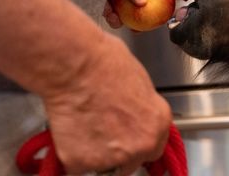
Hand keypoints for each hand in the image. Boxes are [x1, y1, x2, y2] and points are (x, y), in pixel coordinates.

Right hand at [41, 34, 172, 174]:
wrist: (76, 66)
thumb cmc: (105, 63)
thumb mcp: (139, 82)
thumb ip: (141, 109)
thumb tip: (133, 112)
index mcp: (158, 123)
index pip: (154, 147)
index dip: (138, 142)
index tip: (129, 138)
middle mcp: (141, 144)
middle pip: (132, 161)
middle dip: (118, 150)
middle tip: (102, 129)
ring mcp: (113, 158)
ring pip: (103, 165)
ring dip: (94, 151)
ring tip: (85, 123)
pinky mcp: (82, 162)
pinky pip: (76, 164)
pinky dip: (70, 151)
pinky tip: (71, 127)